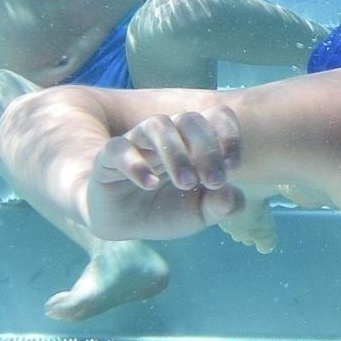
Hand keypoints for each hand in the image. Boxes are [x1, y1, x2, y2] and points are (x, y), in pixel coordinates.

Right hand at [87, 106, 244, 240]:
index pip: (216, 116)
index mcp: (194, 142)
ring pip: (157, 124)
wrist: (123, 225)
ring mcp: (137, 142)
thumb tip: (230, 195)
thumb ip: (223, 205)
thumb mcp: (201, 213)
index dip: (228, 134)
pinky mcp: (108, 158)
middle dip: (207, 149)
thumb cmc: (167, 210)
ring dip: (176, 153)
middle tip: (214, 181)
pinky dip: (136, 164)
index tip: (233, 166)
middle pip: (190, 119)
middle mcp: (168, 136)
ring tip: (186, 182)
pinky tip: (150, 184)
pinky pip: (119, 148)